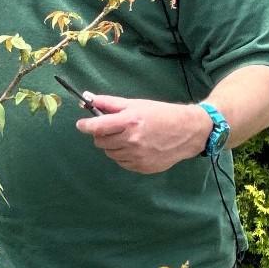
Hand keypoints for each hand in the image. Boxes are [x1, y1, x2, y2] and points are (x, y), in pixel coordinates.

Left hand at [75, 93, 210, 174]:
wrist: (187, 131)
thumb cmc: (161, 114)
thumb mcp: (136, 104)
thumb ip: (110, 103)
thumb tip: (89, 99)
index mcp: (130, 121)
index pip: (98, 127)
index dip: (86, 126)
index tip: (81, 124)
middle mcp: (132, 140)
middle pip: (101, 142)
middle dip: (101, 134)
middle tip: (111, 128)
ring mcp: (137, 156)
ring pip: (110, 153)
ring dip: (112, 145)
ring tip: (126, 136)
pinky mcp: (142, 167)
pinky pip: (122, 162)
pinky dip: (122, 155)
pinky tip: (134, 147)